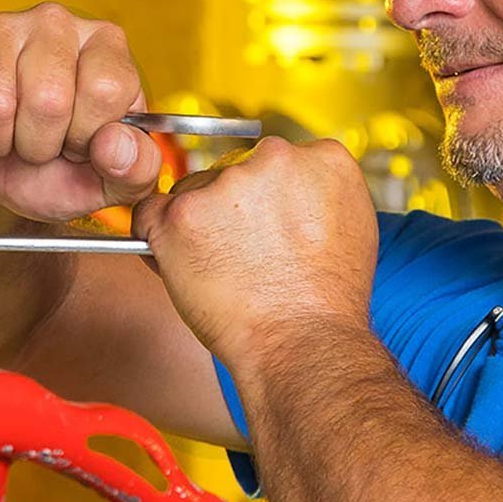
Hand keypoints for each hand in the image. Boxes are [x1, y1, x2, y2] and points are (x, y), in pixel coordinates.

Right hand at [0, 3, 163, 222]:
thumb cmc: (50, 169)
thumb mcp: (105, 182)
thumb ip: (135, 169)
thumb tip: (115, 142)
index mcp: (105, 45)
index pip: (106, 88)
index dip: (86, 135)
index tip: (75, 142)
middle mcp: (55, 22)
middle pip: (48, 98)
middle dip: (37, 144)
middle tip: (33, 142)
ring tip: (0, 134)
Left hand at [130, 137, 377, 366]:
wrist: (303, 343)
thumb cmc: (326, 301)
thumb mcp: (351, 229)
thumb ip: (319, 194)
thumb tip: (294, 190)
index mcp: (322, 158)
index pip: (274, 161)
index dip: (264, 198)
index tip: (264, 227)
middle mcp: (274, 158)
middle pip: (232, 170)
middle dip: (229, 207)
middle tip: (241, 254)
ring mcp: (225, 184)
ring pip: (192, 191)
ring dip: (196, 223)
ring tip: (221, 270)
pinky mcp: (182, 213)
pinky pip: (150, 213)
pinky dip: (157, 238)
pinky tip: (183, 265)